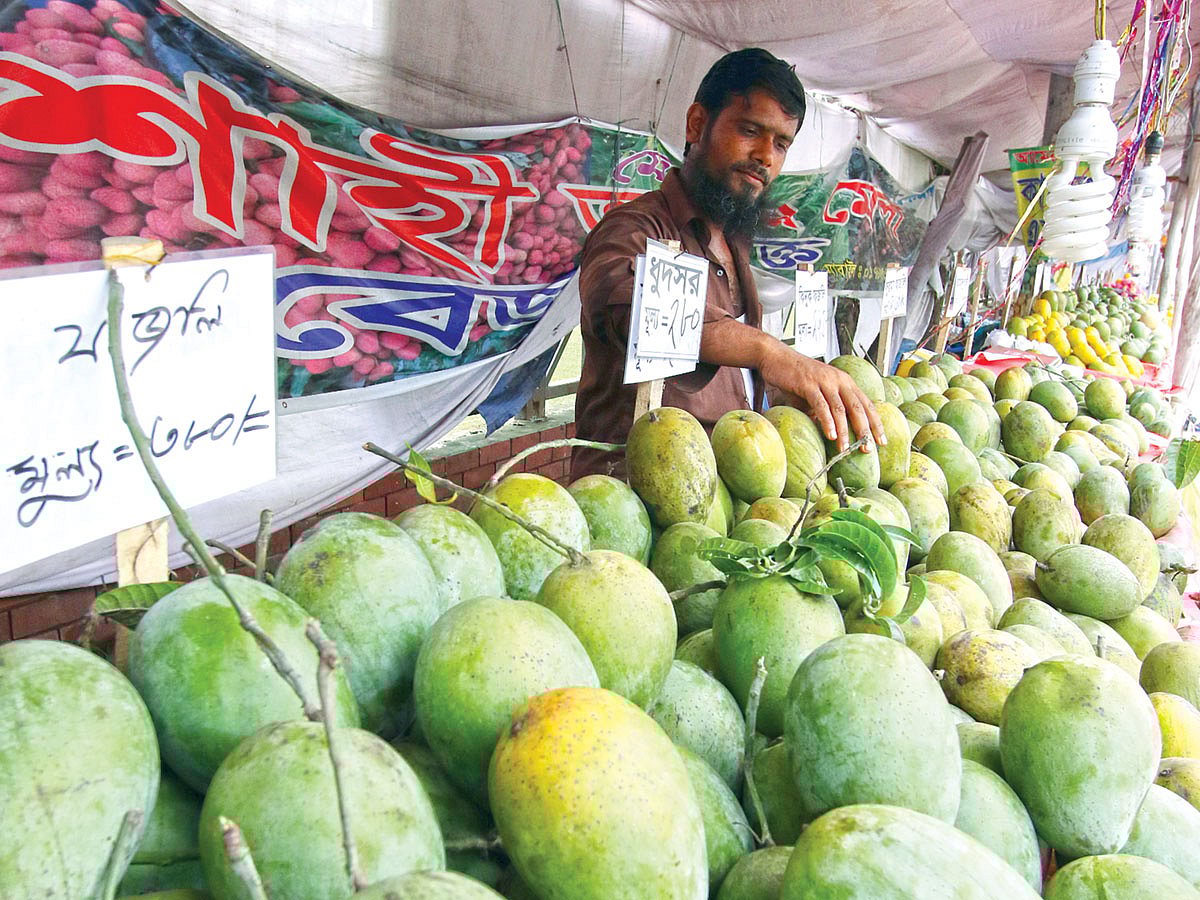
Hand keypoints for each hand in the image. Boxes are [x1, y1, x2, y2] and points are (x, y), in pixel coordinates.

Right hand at [760, 346, 884, 452]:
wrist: (776, 357)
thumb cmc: (795, 377)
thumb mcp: (817, 393)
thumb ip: (826, 409)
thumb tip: (832, 431)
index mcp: (845, 382)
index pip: (866, 404)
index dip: (876, 423)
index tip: (881, 441)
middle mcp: (839, 380)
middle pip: (858, 407)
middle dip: (865, 429)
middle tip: (867, 448)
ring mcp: (824, 381)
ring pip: (840, 409)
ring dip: (845, 431)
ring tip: (846, 449)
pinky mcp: (808, 383)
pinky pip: (821, 405)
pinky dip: (827, 421)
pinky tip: (831, 435)